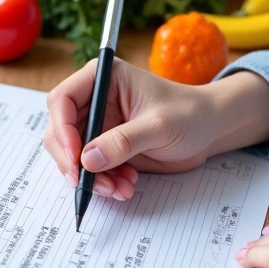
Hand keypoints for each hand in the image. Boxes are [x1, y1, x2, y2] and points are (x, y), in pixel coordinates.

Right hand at [44, 58, 268, 197]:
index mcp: (102, 79)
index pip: (62, 100)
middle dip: (73, 161)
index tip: (75, 158)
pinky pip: (89, 168)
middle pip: (60, 131)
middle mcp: (94, 100)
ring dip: (90, 177)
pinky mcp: (104, 146)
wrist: (209, 129)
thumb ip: (123, 141)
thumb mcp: (159, 126)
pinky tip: (125, 186)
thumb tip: (88, 160)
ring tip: (118, 189)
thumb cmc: (190, 114)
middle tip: (89, 184)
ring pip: (72, 155)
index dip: (62, 130)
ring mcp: (98, 124)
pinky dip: (102, 182)